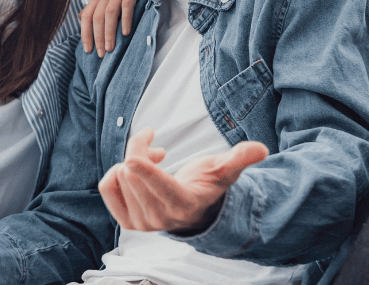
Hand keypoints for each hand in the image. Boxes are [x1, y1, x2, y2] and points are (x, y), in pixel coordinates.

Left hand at [80, 0, 143, 56]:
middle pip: (96, 17)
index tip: (88, 50)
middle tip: (101, 54)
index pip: (86, 16)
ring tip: (110, 48)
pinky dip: (125, 19)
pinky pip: (126, 5)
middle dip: (97, 37)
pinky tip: (125, 32)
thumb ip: (97, 4)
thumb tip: (82, 17)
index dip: (85, 34)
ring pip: (109, 13)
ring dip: (108, 32)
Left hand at [98, 127, 268, 232]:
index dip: (145, 163)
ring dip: (132, 161)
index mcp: (184, 204)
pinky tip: (134, 171)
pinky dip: (117, 172)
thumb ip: (239, 159)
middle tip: (158, 149)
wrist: (193, 210)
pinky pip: (108, 186)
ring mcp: (141, 223)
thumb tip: (261, 149)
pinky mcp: (126, 221)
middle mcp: (160, 218)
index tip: (140, 144)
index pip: (159, 184)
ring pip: (119, 176)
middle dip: (142, 149)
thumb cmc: (207, 184)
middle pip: (132, 170)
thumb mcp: (224, 170)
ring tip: (152, 162)